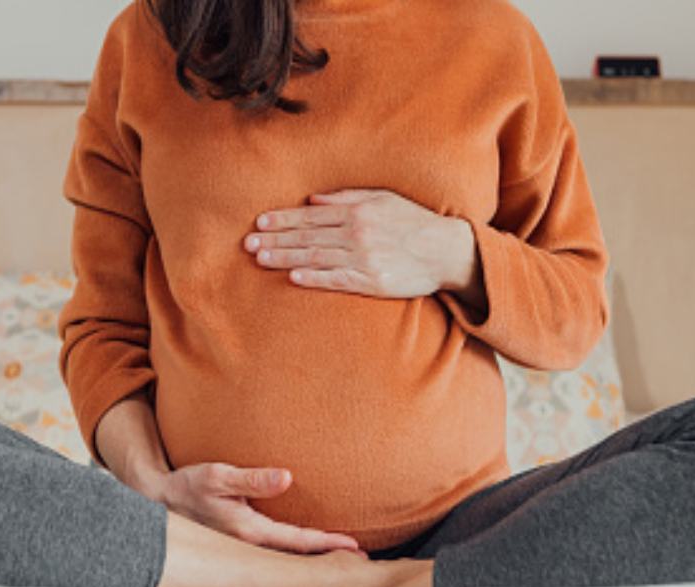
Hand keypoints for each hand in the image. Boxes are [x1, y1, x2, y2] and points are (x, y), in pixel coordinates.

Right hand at [153, 462, 364, 555]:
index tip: (355, 547)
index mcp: (249, 530)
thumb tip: (287, 478)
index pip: (297, 540)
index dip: (327, 543)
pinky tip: (308, 549)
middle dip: (328, 557)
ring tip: (343, 556)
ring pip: (287, 555)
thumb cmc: (189, 486)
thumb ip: (253, 478)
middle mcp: (249, 544)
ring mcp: (245, 547)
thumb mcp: (218, 475)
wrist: (160, 501)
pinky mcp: (241, 541)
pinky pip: (276, 550)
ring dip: (314, 556)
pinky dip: (297, 551)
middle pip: (297, 555)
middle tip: (362, 561)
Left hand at [243, 188, 484, 306]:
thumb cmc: (414, 222)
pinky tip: (294, 276)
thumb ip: (347, 197)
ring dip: (286, 257)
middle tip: (247, 244)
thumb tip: (312, 198)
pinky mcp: (372, 280)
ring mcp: (364, 258)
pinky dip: (314, 277)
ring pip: (316, 256)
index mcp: (358, 211)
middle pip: (308, 235)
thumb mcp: (383, 199)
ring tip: (261, 259)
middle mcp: (357, 232)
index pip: (311, 215)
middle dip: (276, 239)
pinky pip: (337, 279)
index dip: (283, 219)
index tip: (259, 224)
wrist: (447, 251)